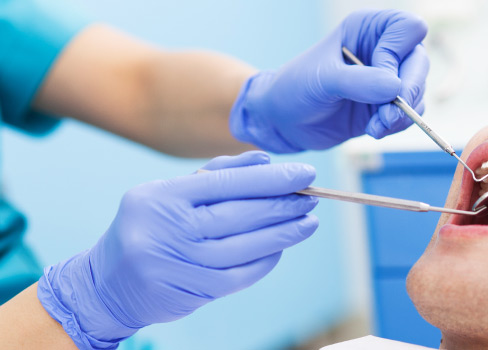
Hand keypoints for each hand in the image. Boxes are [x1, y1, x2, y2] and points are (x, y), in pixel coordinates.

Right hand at [37, 151, 318, 348]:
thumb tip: (266, 160)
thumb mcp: (172, 193)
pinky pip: (240, 275)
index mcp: (161, 196)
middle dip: (283, 205)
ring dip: (284, 234)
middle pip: (239, 214)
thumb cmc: (152, 227)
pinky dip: (266, 260)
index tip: (304, 173)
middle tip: (312, 197)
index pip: (227, 183)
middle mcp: (167, 229)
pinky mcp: (189, 291)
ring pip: (245, 247)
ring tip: (308, 222)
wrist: (107, 282)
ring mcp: (177, 263)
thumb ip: (219, 174)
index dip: (271, 179)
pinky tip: (282, 247)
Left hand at [231, 9, 428, 152]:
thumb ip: (358, 81)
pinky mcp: (388, 105)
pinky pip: (410, 113)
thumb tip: (396, 88)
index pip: (408, 28)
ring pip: (418, 90)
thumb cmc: (296, 87)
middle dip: (408, 91)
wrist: (285, 120)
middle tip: (388, 114)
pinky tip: (374, 130)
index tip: (378, 77)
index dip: (398, 54)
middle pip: (420, 62)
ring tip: (376, 126)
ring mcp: (389, 78)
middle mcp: (384, 49)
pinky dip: (397, 125)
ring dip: (402, 114)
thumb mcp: (323, 80)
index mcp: (368, 28)